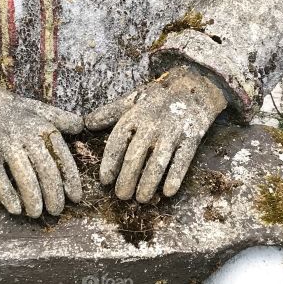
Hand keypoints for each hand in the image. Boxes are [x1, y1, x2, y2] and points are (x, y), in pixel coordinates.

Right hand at [0, 74, 83, 218]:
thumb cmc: (7, 108)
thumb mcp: (35, 107)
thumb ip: (59, 118)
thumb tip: (82, 126)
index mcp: (41, 125)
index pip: (61, 156)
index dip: (70, 178)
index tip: (75, 197)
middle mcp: (25, 135)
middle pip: (45, 169)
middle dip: (53, 193)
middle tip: (57, 211)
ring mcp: (4, 144)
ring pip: (24, 176)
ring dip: (33, 198)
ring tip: (37, 213)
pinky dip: (8, 195)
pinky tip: (15, 209)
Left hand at [85, 63, 227, 202]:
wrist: (196, 84)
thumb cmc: (159, 96)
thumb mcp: (133, 100)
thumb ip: (110, 113)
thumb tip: (86, 123)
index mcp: (135, 115)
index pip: (117, 141)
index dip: (109, 162)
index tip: (104, 180)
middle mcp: (152, 124)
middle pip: (135, 156)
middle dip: (127, 179)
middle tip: (121, 196)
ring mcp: (172, 131)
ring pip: (157, 162)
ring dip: (148, 183)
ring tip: (141, 199)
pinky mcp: (191, 137)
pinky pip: (182, 160)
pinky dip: (175, 177)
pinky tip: (167, 192)